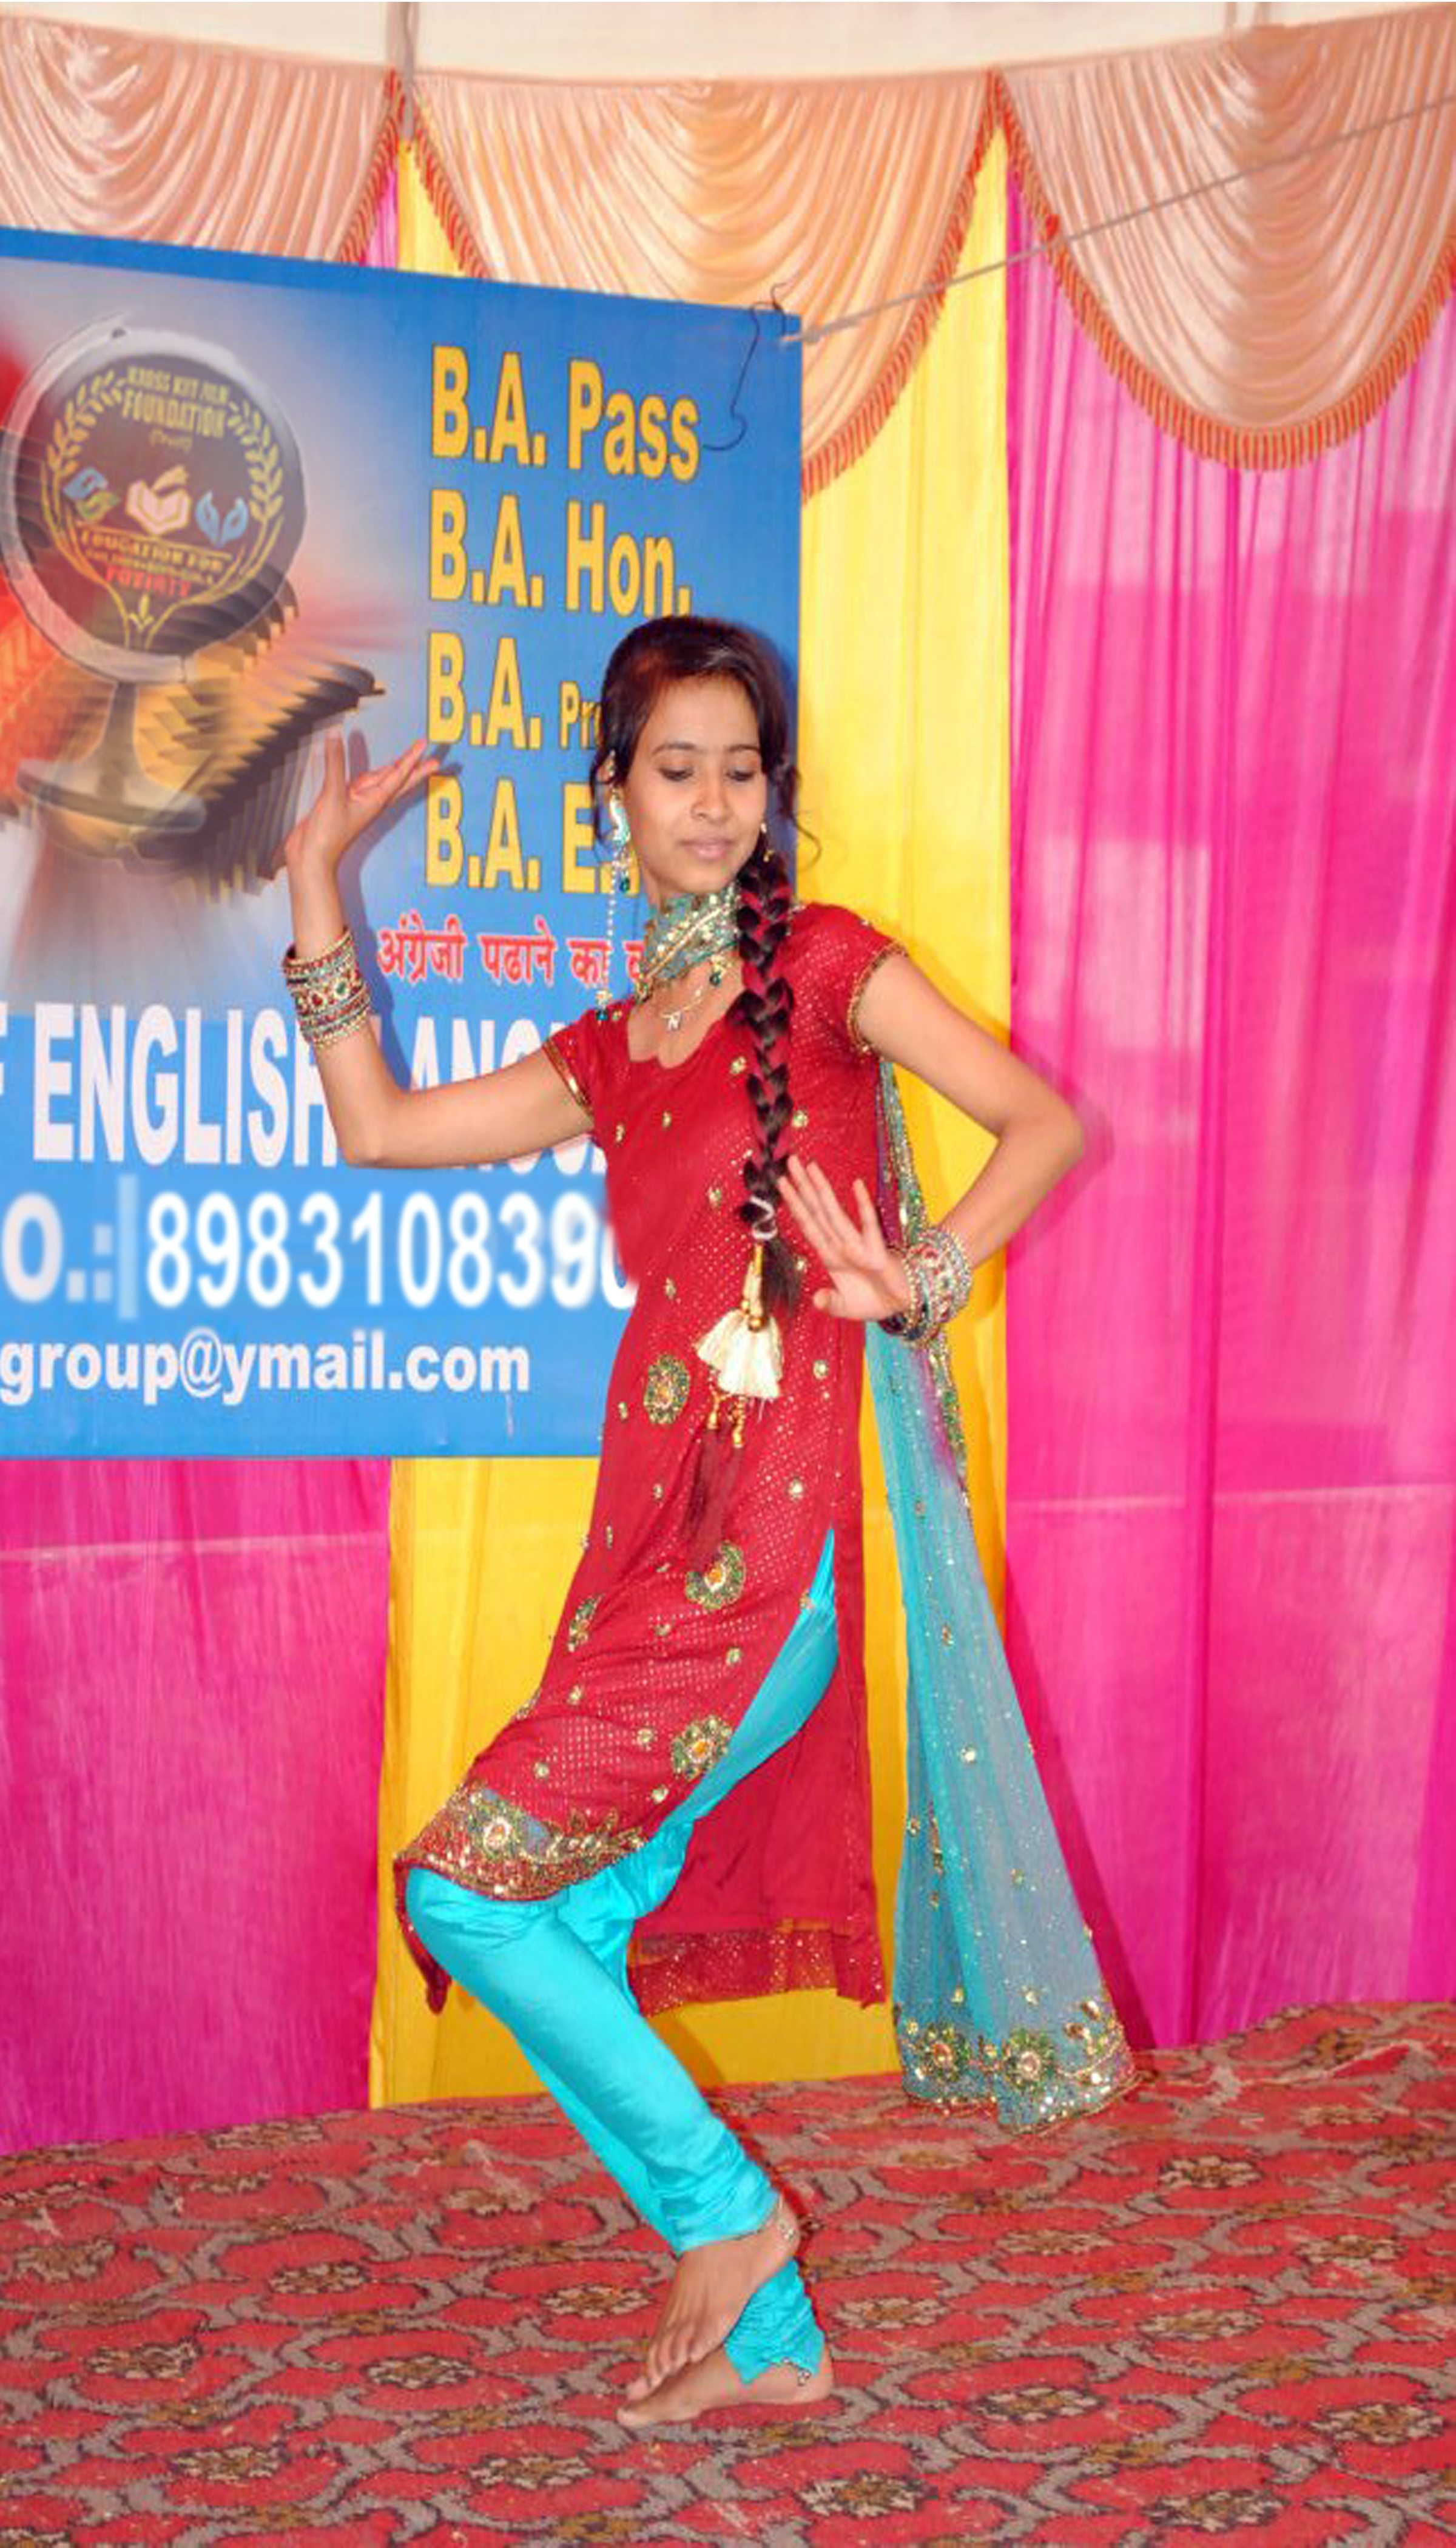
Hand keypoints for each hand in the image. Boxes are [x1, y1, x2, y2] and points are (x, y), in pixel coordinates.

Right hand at [282, 732, 439, 881]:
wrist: (312, 859)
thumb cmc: (327, 837)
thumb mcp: (332, 795)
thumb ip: (334, 764)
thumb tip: (335, 738)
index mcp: (374, 801)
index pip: (398, 774)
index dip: (411, 759)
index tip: (424, 745)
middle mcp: (370, 802)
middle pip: (396, 780)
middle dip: (413, 768)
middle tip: (431, 757)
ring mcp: (357, 804)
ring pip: (378, 782)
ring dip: (391, 770)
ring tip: (406, 759)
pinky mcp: (342, 805)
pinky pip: (357, 785)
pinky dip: (361, 775)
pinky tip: (362, 772)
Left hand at [781, 1155, 912, 1323]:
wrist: (902, 1305)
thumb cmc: (873, 1301)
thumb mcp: (845, 1307)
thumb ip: (830, 1302)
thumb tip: (817, 1298)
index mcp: (830, 1256)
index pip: (809, 1225)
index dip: (795, 1205)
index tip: (782, 1184)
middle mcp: (840, 1245)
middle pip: (817, 1212)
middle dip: (803, 1187)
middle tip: (790, 1161)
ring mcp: (857, 1246)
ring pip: (834, 1214)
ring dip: (822, 1190)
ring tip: (809, 1167)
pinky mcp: (877, 1250)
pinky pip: (869, 1225)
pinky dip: (863, 1206)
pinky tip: (856, 1185)